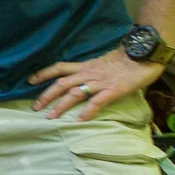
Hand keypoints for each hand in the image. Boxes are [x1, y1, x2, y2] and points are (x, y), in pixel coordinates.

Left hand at [30, 47, 161, 121]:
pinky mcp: (113, 89)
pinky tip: (79, 121)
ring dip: (61, 105)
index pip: (60, 68)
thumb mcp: (103, 63)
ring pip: (75, 93)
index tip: (30, 80)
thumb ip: (92, 71)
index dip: (44, 73)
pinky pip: (97, 101)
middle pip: (62, 83)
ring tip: (51, 117)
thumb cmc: (127, 60)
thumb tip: (83, 81)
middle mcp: (89, 73)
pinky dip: (87, 111)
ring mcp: (101, 82)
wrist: (145, 54)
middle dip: (46, 95)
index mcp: (86, 66)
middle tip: (35, 107)